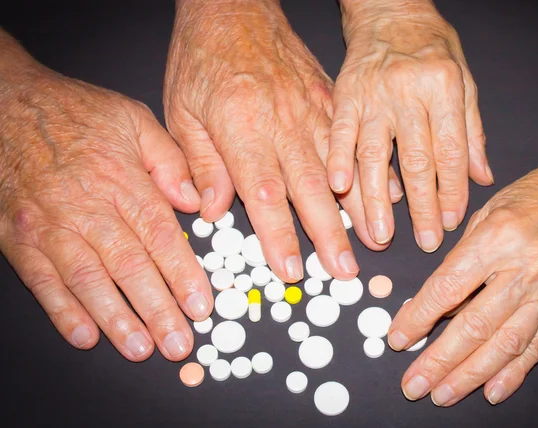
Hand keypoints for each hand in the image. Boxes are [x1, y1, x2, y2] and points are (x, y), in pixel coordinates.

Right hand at [0, 35, 212, 361]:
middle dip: (158, 310)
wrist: (7, 107)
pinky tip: (85, 335)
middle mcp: (88, 209)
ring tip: (141, 348)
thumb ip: (170, 161)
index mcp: (122, 182)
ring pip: (89, 281)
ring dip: (117, 319)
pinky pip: (43, 281)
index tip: (201, 306)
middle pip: (130, 267)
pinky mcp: (20, 239)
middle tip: (178, 343)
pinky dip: (63, 311)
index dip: (182, 275)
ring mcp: (51, 227)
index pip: (160, 237)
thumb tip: (197, 202)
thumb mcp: (134, 121)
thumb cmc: (75, 114)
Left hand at [166, 0, 394, 279]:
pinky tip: (388, 189)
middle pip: (309, 187)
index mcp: (240, 126)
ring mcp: (310, 109)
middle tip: (346, 271)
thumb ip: (200, 164)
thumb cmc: (201, 59)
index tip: (292, 269)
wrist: (233, 8)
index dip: (279, 235)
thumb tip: (210, 211)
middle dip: (329, 234)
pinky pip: (351, 138)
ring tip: (375, 238)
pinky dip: (370, 167)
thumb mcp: (180, 111)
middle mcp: (281, 121)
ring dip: (358, 207)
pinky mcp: (327, 98)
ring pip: (338, 165)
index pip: (263, 192)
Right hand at [329, 0, 493, 250]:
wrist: (389, 11)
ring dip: (377, 199)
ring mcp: (373, 95)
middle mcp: (408, 93)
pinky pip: (340, 132)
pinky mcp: (345, 95)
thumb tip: (481, 178)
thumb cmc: (430, 46)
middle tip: (424, 240)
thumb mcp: (464, 81)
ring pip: (376, 155)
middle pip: (416, 161)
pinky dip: (337, 160)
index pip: (451, 152)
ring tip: (380, 233)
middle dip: (421, 207)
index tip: (450, 222)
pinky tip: (337, 187)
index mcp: (443, 88)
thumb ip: (471, 131)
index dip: (452, 191)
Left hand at [387, 128, 537, 405]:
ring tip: (444, 394)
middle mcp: (525, 269)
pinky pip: (536, 346)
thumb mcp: (486, 212)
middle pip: (474, 325)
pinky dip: (512, 373)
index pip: (447, 288)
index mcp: (498, 239)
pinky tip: (491, 390)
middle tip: (416, 382)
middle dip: (440, 360)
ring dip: (470, 375)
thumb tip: (432, 299)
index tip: (399, 337)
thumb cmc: (535, 197)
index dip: (418, 317)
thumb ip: (460, 257)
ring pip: (504, 345)